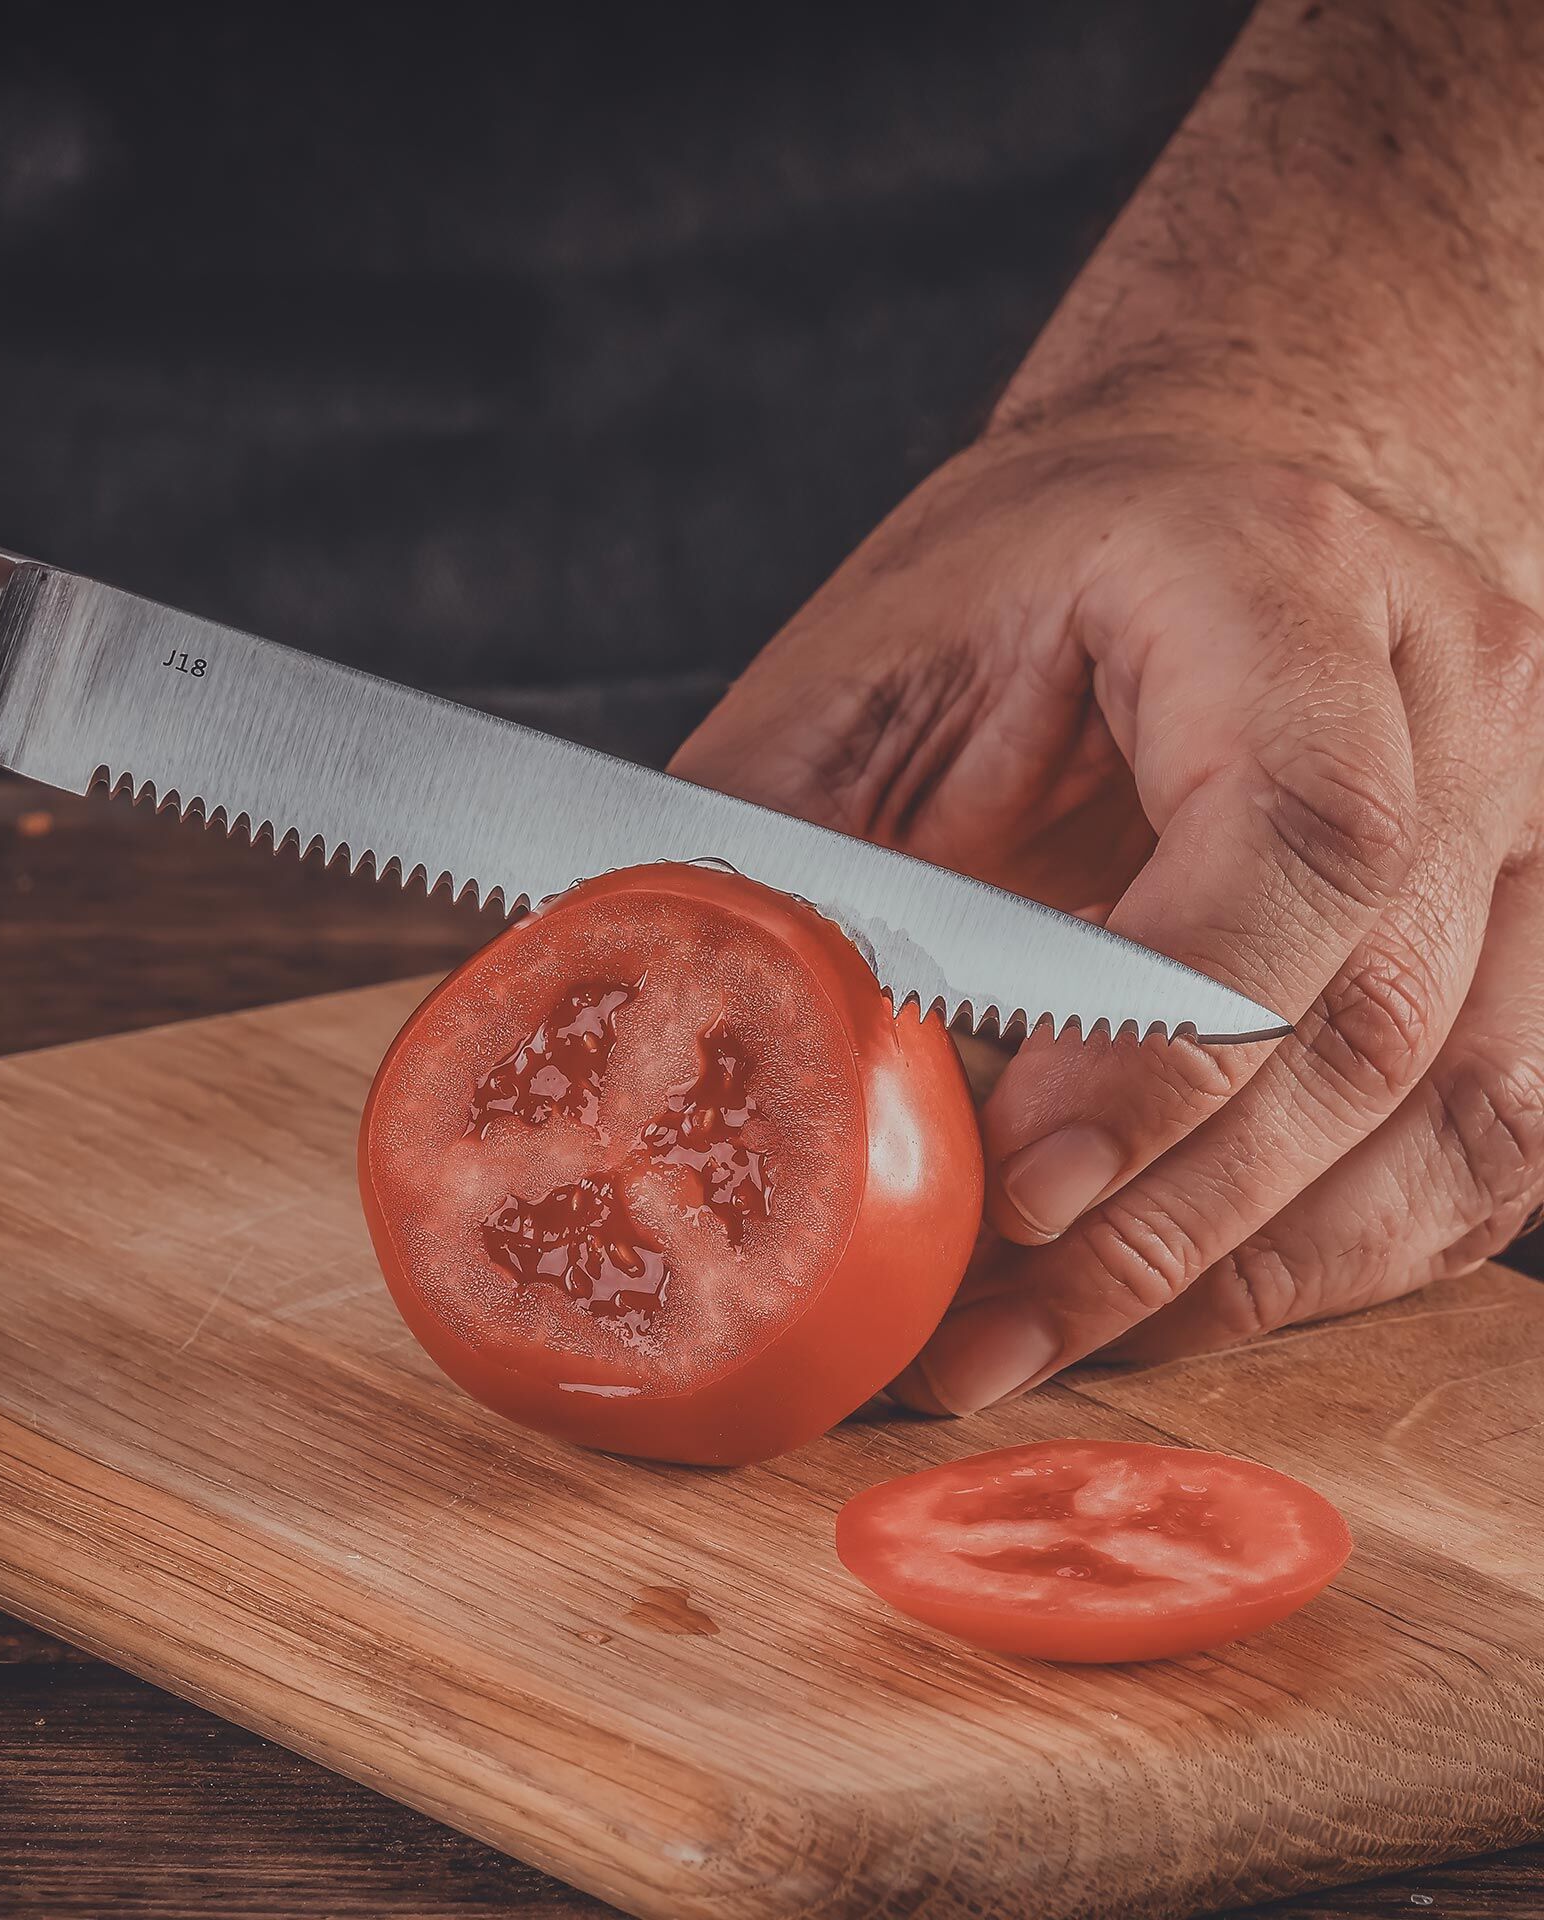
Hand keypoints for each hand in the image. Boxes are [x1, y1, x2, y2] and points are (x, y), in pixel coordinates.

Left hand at [672, 430, 1543, 1408]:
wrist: (1197, 519)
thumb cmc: (1021, 585)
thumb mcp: (866, 669)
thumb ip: (779, 846)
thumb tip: (670, 1052)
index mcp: (1277, 582)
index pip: (1296, 833)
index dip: (1164, 1048)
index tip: (1016, 1185)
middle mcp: (1456, 693)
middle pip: (1370, 1013)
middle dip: (1164, 1217)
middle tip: (981, 1333)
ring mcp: (1530, 817)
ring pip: (1450, 1113)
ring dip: (1240, 1273)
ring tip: (1045, 1346)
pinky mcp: (1535, 932)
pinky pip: (1478, 1145)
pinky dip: (1328, 1260)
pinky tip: (1174, 1304)